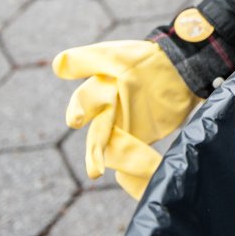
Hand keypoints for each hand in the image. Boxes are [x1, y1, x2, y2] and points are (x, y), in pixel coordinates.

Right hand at [53, 40, 200, 198]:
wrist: (177, 68)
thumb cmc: (143, 59)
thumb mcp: (117, 56)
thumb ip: (89, 60)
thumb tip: (58, 64)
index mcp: (99, 90)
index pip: (85, 100)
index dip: (80, 108)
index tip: (76, 119)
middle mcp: (107, 112)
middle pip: (98, 134)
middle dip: (95, 151)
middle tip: (95, 171)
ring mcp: (124, 126)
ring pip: (113, 148)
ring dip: (117, 164)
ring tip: (115, 179)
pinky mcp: (141, 137)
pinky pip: (134, 155)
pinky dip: (137, 167)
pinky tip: (143, 178)